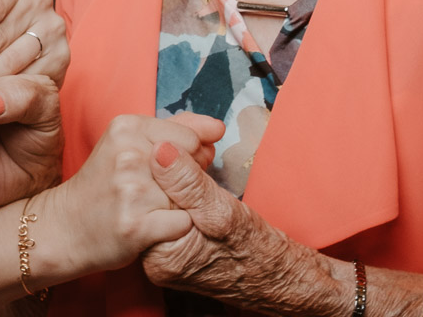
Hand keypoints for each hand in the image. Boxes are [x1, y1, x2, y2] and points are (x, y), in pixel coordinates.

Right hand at [35, 113, 226, 280]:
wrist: (65, 227)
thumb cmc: (104, 184)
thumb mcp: (130, 143)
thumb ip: (176, 129)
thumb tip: (217, 128)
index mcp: (127, 127)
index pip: (190, 137)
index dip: (189, 156)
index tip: (167, 169)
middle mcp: (128, 154)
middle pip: (191, 166)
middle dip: (183, 181)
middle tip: (150, 191)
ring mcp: (131, 190)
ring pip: (188, 198)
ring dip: (176, 207)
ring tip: (146, 209)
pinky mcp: (135, 225)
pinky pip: (184, 224)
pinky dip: (174, 229)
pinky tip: (151, 227)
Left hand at [142, 138, 313, 305]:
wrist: (279, 278)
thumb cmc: (260, 253)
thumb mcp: (224, 214)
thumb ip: (189, 185)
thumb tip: (159, 150)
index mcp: (159, 253)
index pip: (144, 188)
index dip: (167, 154)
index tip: (197, 144)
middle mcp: (152, 252)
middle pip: (147, 186)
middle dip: (172, 153)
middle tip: (205, 144)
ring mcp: (161, 243)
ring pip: (157, 185)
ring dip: (179, 158)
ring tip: (206, 151)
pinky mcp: (172, 233)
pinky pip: (168, 194)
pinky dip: (183, 172)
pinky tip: (200, 162)